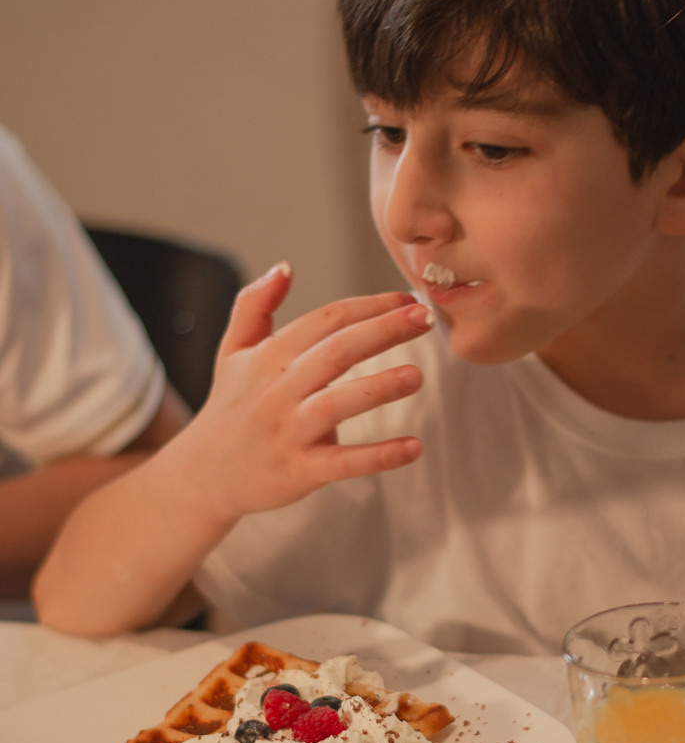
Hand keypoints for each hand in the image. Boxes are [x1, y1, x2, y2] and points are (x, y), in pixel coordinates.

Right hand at [180, 263, 432, 522]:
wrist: (203, 475)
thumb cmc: (228, 408)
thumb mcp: (232, 352)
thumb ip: (253, 305)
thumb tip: (284, 267)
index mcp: (268, 357)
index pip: (325, 321)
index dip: (368, 306)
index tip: (407, 301)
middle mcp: (278, 391)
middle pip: (335, 352)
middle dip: (382, 331)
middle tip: (423, 319)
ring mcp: (288, 432)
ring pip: (337, 404)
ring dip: (378, 388)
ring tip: (416, 375)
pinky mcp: (299, 471)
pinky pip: (343, 462)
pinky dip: (379, 455)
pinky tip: (413, 446)